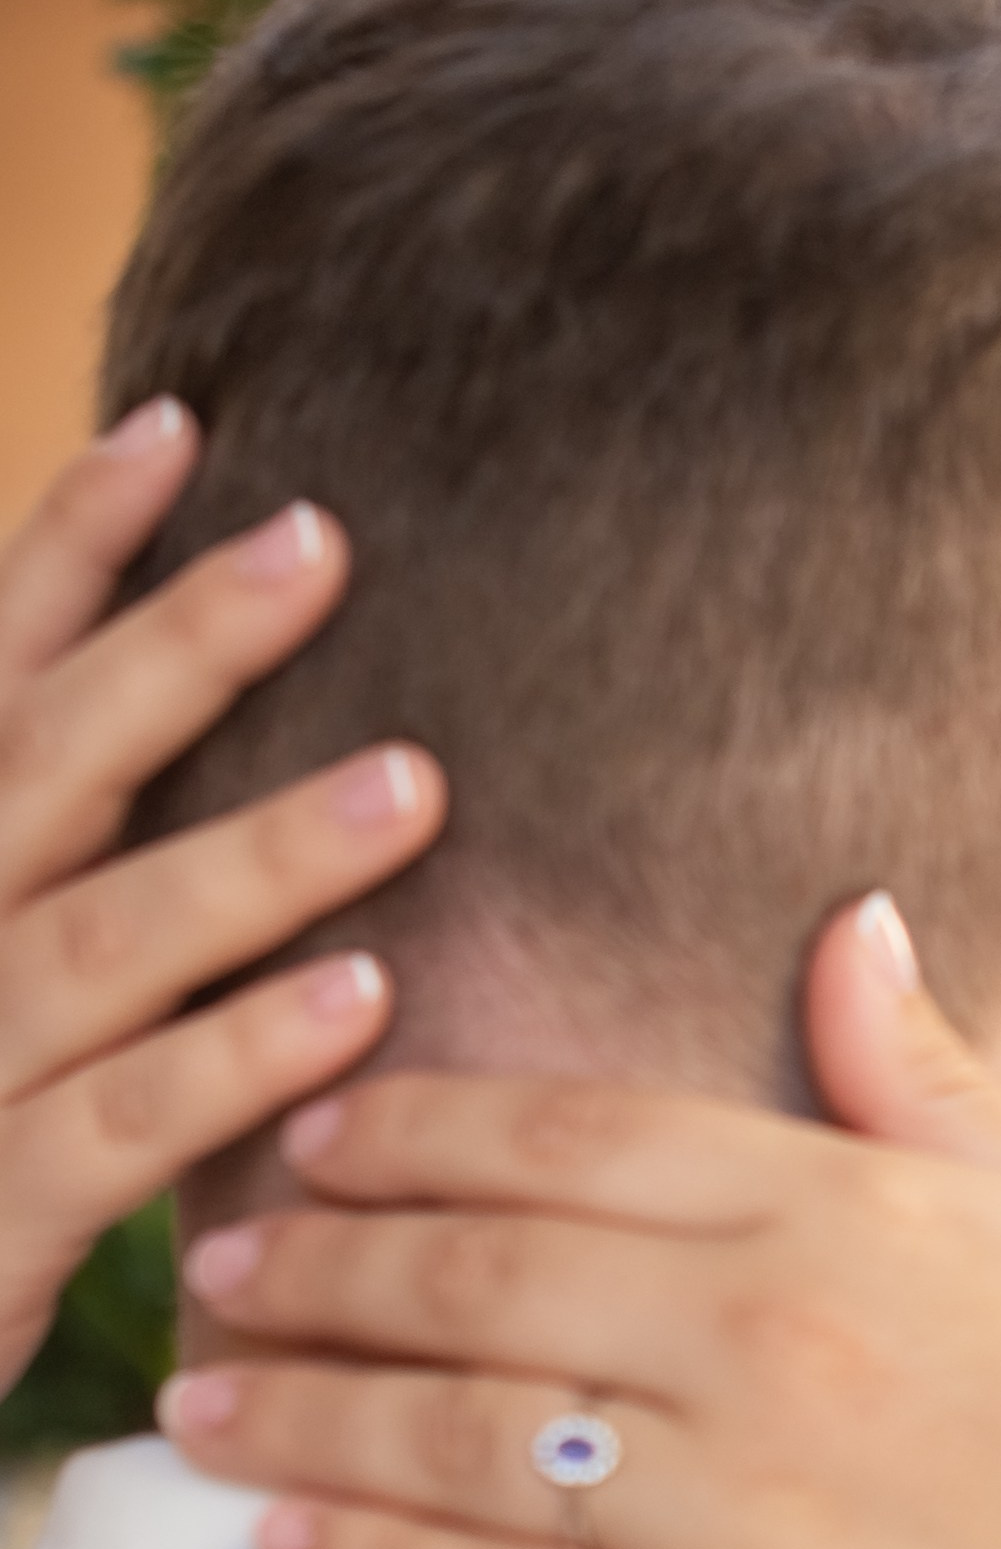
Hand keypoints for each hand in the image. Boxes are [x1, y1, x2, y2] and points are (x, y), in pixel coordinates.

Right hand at [0, 401, 447, 1396]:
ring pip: (98, 936)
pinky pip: (122, 1122)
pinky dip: (236, 1056)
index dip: (70, 549)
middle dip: (176, 649)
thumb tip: (209, 716)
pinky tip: (359, 1002)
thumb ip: (108, 857)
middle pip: (44, 765)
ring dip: (254, 855)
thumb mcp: (36, 984)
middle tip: (320, 542)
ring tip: (414, 783)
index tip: (178, 425)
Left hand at [162, 905, 1000, 1548]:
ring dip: (297, 1411)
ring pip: (446, 1437)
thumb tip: (846, 924)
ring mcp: (733, 1517)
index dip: (415, 1126)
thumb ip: (923, 1076)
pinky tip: (290, 1542)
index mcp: (849, 1213)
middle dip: (319, 1261)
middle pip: (472, 1274)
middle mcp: (769, 1345)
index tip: (324, 1130)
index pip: (568, 1137)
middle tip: (222, 1261)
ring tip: (209, 1399)